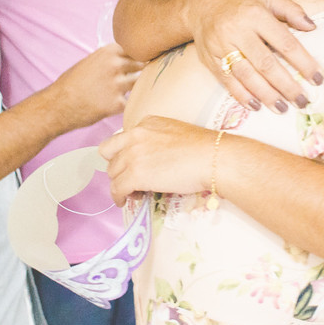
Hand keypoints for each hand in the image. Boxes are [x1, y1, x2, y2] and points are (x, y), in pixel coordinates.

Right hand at [48, 44, 142, 130]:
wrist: (58, 105)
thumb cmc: (71, 83)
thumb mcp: (90, 62)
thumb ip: (109, 59)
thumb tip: (128, 61)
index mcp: (109, 52)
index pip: (135, 50)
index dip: (135, 59)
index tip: (134, 65)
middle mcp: (115, 65)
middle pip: (141, 65)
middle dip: (138, 72)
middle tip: (130, 81)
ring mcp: (118, 84)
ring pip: (139, 83)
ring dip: (134, 88)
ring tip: (121, 93)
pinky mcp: (118, 104)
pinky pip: (131, 102)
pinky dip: (125, 105)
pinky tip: (114, 106)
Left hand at [100, 116, 221, 204]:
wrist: (213, 158)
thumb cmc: (203, 148)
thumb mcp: (174, 133)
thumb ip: (156, 141)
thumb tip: (151, 161)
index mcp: (145, 123)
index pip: (120, 140)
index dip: (123, 155)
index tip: (131, 166)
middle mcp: (135, 135)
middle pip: (110, 156)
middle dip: (118, 169)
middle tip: (130, 180)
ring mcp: (133, 154)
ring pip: (112, 173)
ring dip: (120, 184)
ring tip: (133, 192)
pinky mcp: (135, 174)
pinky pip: (117, 189)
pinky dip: (118, 197)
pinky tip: (125, 201)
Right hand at [188, 0, 320, 112]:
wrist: (202, 5)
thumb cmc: (240, 3)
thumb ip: (291, 10)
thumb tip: (312, 27)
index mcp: (256, 15)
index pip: (285, 42)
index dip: (303, 62)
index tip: (317, 78)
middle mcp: (238, 31)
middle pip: (266, 63)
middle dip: (286, 85)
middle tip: (302, 101)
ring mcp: (222, 46)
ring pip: (246, 75)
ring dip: (266, 94)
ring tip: (282, 108)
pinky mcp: (210, 59)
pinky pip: (227, 80)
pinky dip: (242, 95)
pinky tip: (256, 105)